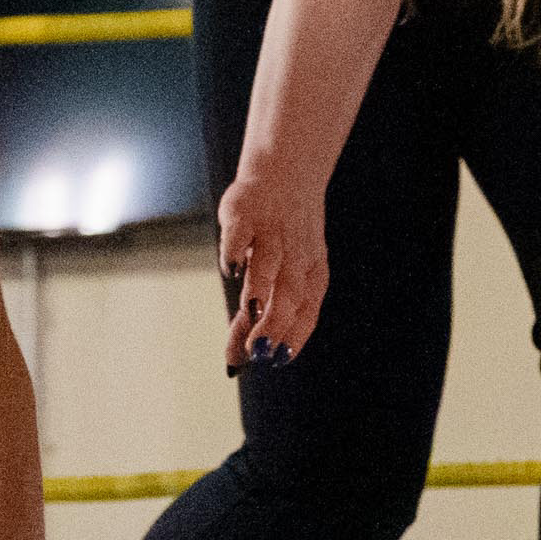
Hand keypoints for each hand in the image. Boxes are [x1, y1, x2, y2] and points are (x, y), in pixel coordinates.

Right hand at [217, 162, 328, 371]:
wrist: (286, 174)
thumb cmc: (281, 238)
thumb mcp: (274, 278)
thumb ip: (253, 320)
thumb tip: (235, 365)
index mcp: (311, 274)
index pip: (306, 310)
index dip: (294, 335)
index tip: (276, 361)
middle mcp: (295, 254)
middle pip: (288, 292)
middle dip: (276, 322)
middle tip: (259, 352)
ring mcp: (270, 231)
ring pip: (269, 263)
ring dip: (261, 288)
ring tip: (252, 314)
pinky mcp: (244, 211)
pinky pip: (240, 231)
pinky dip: (236, 249)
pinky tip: (230, 270)